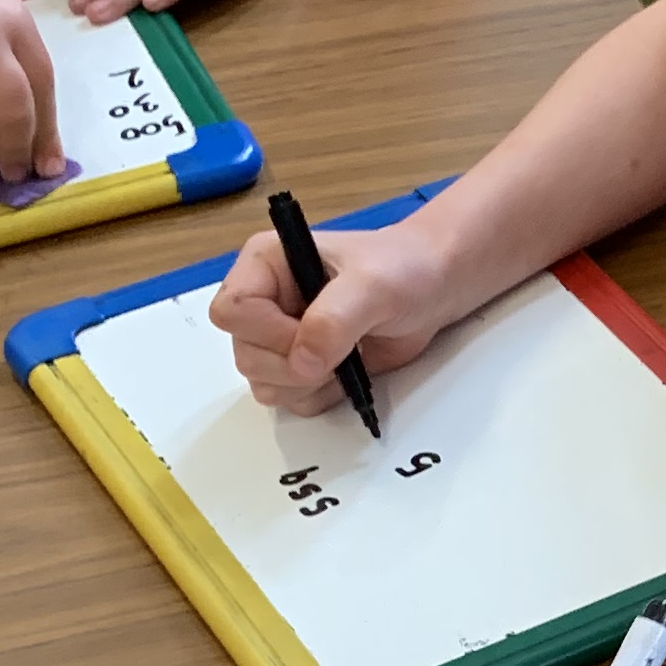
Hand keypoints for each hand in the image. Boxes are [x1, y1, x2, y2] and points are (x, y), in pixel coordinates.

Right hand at [209, 207, 463, 413]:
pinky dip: (320, 396)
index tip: (312, 335)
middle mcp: (263, 302)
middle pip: (245, 356)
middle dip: (293, 367)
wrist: (434, 288)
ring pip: (264, 384)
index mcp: (264, 264)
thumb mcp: (372, 285)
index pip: (231, 311)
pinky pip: (290, 400)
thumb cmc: (403, 269)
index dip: (268, 334)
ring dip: (307, 385)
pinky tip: (349, 372)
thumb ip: (333, 320)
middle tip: (341, 350)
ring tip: (347, 357)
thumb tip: (303, 364)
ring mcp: (279, 338)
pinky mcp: (300, 367)